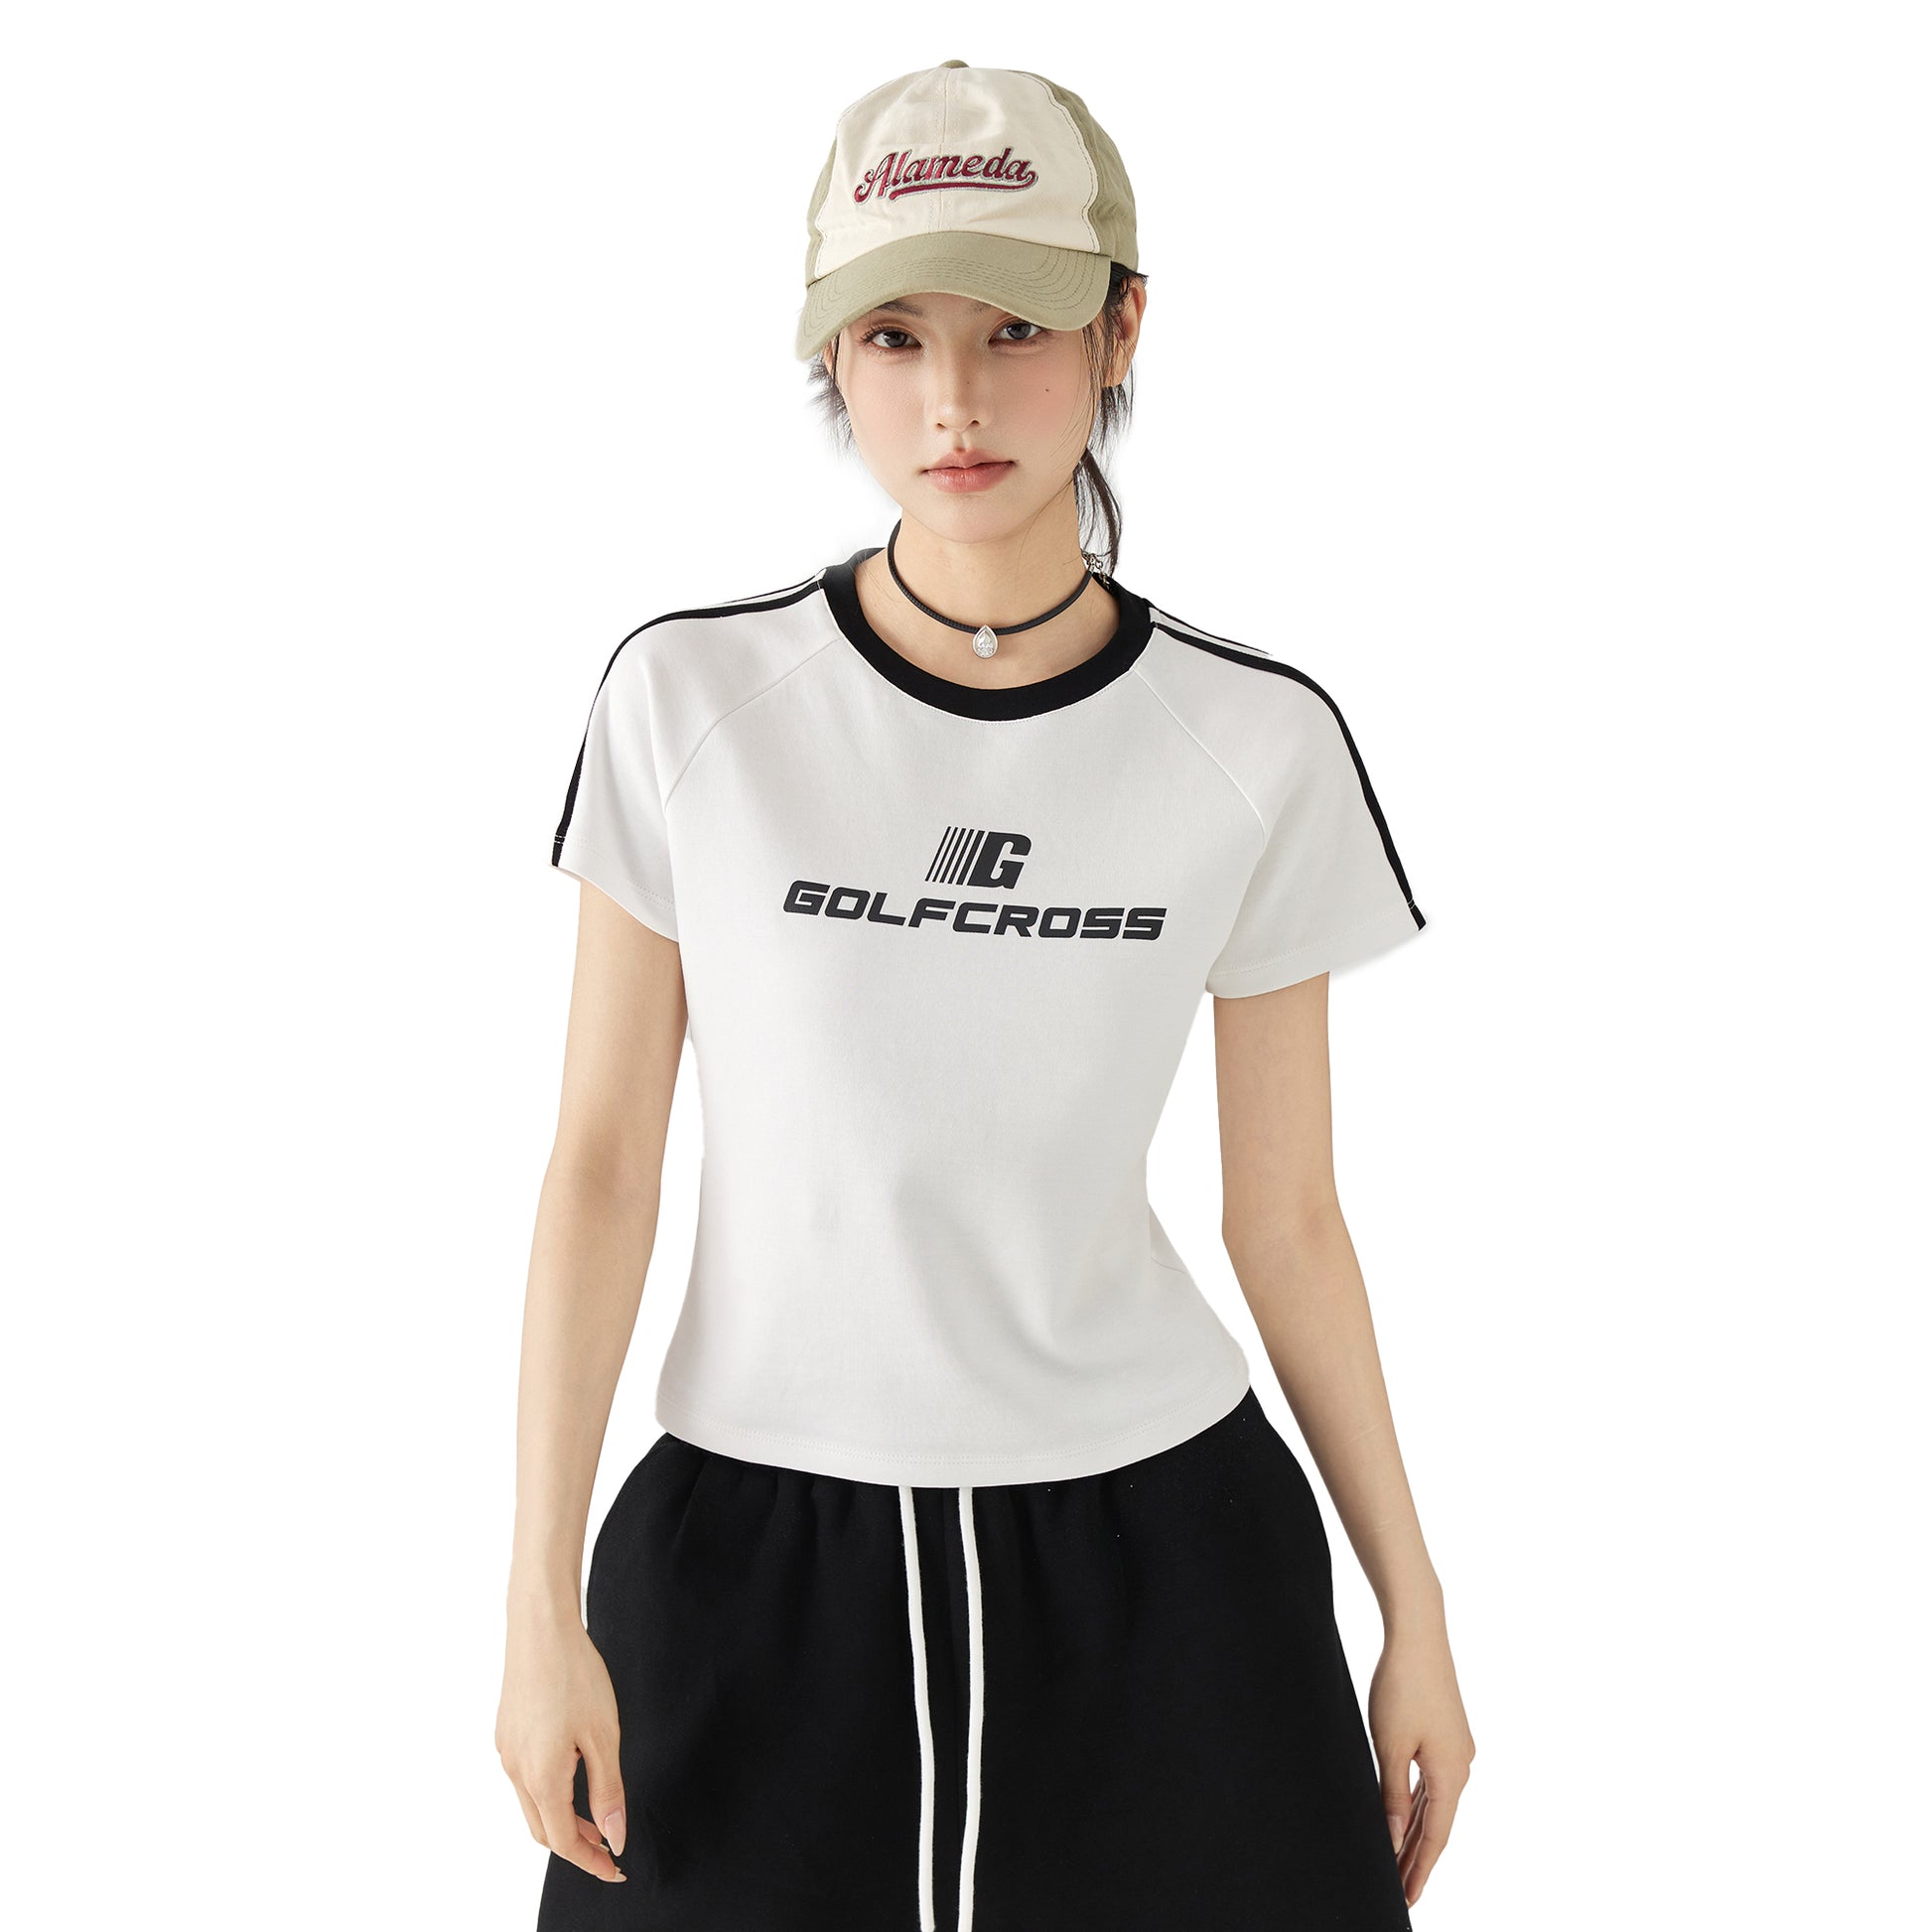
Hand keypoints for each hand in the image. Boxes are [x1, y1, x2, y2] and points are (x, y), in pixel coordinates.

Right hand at [495, 1601, 628, 1882]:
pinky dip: (548, 1793)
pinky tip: (572, 1776)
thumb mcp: (604, 1735)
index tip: (616, 1868)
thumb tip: (615, 1836)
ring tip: (595, 1815)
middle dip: (575, 1845)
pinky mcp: (505, 1734)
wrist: (540, 1628)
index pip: (563, 1842)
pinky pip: (525, 1779)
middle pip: (543, 1830)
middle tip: (609, 1846)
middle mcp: (516, 1770)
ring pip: (532, 1805)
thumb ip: (608, 1791)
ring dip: (561, 1819)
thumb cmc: (575, 1674)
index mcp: (541, 1777)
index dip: (591, 1861)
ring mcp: (506, 1752)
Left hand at [1368, 1626, 1474, 1907]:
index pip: (1434, 1836)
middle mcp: (1461, 1766)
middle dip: (1416, 1857)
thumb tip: (1393, 1837)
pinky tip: (1406, 1817)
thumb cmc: (1401, 1685)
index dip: (1419, 1869)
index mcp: (1451, 1774)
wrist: (1419, 1633)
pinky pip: (1432, 1780)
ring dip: (1416, 1831)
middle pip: (1436, 1823)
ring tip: (1399, 1862)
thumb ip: (1391, 1794)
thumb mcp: (1390, 1745)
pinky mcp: (1447, 1734)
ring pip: (1433, 1802)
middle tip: (1401, 1892)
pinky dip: (1418, 1802)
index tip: (1408, 1898)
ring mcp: (1456, 1749)